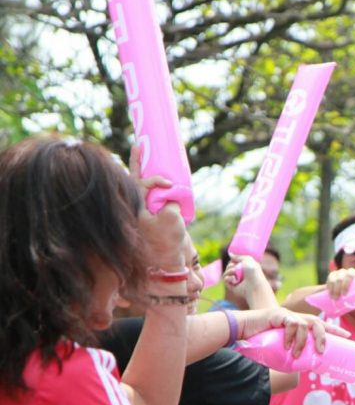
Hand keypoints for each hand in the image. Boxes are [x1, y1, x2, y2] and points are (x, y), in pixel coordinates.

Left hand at [131, 146, 186, 271]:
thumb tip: (169, 194)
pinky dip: (147, 183)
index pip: (143, 184)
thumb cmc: (167, 240)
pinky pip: (143, 194)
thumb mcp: (172, 220)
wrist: (166, 260)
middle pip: (133, 178)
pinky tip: (149, 173)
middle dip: (138, 162)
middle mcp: (133, 207)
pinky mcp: (145, 215)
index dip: (157, 180)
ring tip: (140, 152)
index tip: (170, 184)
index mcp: (135, 206)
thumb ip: (170, 203)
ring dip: (140, 169)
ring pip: (137, 185)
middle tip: (139, 145)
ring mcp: (139, 211)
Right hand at [224, 255, 261, 285]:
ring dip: (229, 271)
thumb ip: (238, 256)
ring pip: (226, 273)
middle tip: (234, 266)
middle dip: (230, 266)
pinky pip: (225, 280)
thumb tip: (230, 254)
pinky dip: (228, 278)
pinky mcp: (232, 287)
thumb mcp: (247, 259)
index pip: (234, 262)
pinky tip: (233, 279)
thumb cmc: (253, 271)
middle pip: (229, 267)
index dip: (232, 261)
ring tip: (234, 272)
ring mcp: (236, 281)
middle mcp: (241, 274)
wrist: (253, 284)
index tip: (233, 260)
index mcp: (246, 268)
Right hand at [242, 308, 346, 356]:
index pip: (321, 325)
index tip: (348, 336)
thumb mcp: (277, 350)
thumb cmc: (258, 340)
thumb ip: (288, 356)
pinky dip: (291, 336)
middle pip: (318, 323)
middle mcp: (295, 318)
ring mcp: (288, 315)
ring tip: (295, 353)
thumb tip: (298, 375)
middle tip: (321, 351)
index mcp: (298, 325)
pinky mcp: (279, 314)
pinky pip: (292, 324)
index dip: (334, 329)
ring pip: (306, 325)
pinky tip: (286, 345)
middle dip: (324, 336)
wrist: (240, 329)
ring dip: (303, 341)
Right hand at [326, 266, 354, 299]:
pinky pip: (331, 277)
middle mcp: (351, 272)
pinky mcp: (333, 275)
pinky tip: (329, 292)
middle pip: (349, 273)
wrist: (340, 296)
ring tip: (336, 298)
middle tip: (344, 295)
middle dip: (346, 284)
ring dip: (336, 288)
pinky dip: (330, 286)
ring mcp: (342, 272)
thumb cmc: (353, 298)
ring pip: (339, 277)